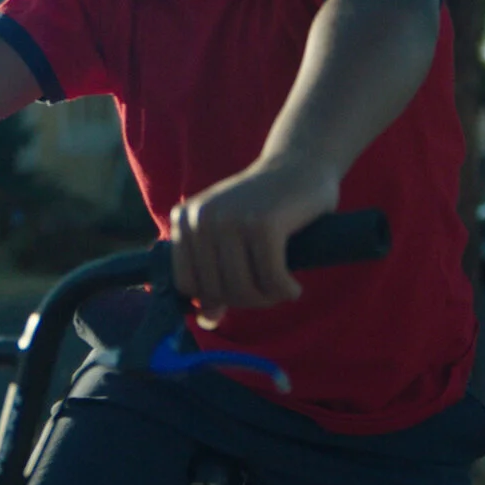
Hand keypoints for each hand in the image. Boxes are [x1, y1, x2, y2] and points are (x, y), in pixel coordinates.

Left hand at [168, 159, 339, 328]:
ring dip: (268, 299)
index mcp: (184, 219)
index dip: (214, 297)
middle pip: (216, 290)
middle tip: (270, 293)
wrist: (300, 164)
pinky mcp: (264, 224)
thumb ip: (214, 274)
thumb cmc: (265, 205)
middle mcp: (202, 217)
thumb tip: (207, 320)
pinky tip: (294, 286)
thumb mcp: (229, 235)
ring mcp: (231, 219)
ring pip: (242, 288)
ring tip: (282, 288)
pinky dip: (286, 290)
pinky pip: (271, 279)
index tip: (240, 293)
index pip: (186, 284)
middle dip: (246, 301)